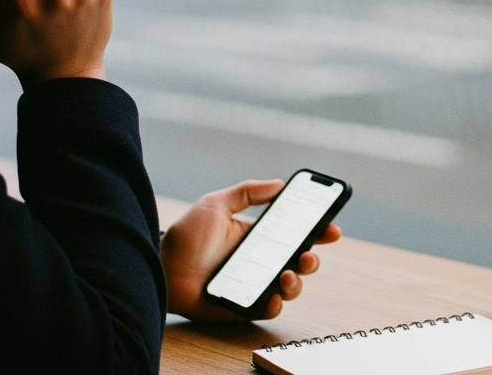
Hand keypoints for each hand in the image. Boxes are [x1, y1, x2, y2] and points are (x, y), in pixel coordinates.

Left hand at [161, 180, 342, 321]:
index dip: (317, 232)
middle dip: (313, 259)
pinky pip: (267, 308)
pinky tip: (272, 295)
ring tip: (287, 274)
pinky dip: (275, 304)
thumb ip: (247, 192)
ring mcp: (253, 284)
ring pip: (289, 287)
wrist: (159, 268)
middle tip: (309, 254)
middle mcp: (260, 261)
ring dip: (297, 282)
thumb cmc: (184, 237)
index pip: (295, 234)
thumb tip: (279, 183)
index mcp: (257, 237)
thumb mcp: (215, 204)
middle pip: (299, 262)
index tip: (332, 228)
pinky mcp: (242, 306)